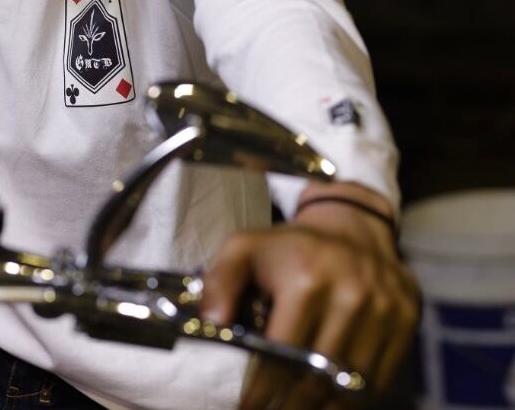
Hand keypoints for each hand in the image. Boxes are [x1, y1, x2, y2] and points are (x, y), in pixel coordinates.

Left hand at [200, 184, 419, 408]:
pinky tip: (328, 403)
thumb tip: (212, 325)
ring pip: (351, 388)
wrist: (351, 227)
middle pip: (317, 379)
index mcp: (306, 278)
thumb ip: (220, 282)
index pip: (281, 355)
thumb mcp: (245, 248)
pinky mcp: (407, 320)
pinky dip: (353, 400)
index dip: (261, 393)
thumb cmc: (289, 247)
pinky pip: (380, 381)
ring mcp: (384, 309)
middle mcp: (351, 295)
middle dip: (288, 408)